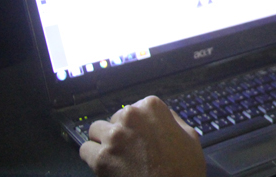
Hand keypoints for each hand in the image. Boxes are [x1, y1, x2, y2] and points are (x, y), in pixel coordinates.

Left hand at [79, 95, 205, 176]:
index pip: (135, 108)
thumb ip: (172, 120)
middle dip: (121, 132)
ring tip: (115, 154)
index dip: (138, 124)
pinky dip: (92, 157)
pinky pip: (85, 150)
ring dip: (103, 141)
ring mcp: (114, 137)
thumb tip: (164, 116)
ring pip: (95, 130)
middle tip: (131, 149)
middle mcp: (130, 117)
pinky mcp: (101, 159)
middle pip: (114, 119)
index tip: (141, 136)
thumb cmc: (184, 169)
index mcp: (151, 107)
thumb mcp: (189, 136)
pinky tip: (105, 164)